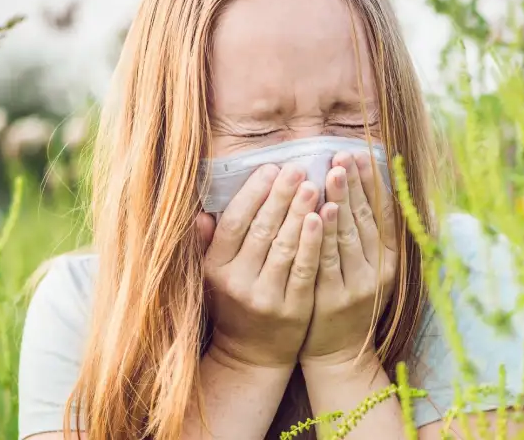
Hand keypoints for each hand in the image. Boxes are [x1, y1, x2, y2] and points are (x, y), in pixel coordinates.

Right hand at [198, 163, 323, 368]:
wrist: (252, 355)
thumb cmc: (234, 305)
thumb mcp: (212, 277)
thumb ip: (208, 245)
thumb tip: (200, 213)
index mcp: (216, 269)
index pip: (233, 223)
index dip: (252, 194)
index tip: (270, 167)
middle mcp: (238, 283)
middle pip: (261, 230)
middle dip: (280, 195)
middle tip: (297, 167)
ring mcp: (266, 297)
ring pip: (284, 246)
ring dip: (299, 212)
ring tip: (313, 185)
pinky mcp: (293, 308)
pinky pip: (304, 269)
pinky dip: (313, 242)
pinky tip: (323, 217)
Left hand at [298, 151, 396, 365]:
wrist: (339, 355)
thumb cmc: (353, 304)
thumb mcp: (374, 272)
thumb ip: (375, 236)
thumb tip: (380, 189)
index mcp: (391, 262)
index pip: (383, 214)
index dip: (373, 184)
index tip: (362, 155)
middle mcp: (378, 273)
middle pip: (365, 220)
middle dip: (355, 184)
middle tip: (343, 155)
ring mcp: (356, 287)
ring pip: (348, 236)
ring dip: (341, 202)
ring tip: (333, 172)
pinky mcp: (331, 300)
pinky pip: (326, 261)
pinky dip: (324, 235)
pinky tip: (318, 212)